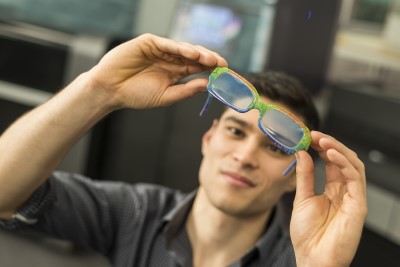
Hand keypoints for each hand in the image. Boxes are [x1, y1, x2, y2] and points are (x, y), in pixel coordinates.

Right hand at [89, 33, 227, 109]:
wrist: (111, 90)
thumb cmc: (135, 95)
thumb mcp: (165, 96)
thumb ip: (185, 91)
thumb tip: (207, 85)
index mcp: (176, 72)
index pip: (198, 67)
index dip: (211, 69)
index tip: (225, 73)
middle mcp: (171, 59)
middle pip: (195, 56)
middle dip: (209, 59)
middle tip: (222, 64)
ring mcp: (161, 50)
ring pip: (184, 49)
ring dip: (198, 53)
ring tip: (211, 59)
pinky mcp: (149, 43)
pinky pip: (168, 44)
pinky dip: (180, 48)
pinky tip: (193, 53)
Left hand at [290, 131, 366, 266]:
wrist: (312, 258)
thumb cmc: (307, 235)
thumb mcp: (302, 198)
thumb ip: (305, 175)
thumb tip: (302, 153)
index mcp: (333, 189)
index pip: (332, 161)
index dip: (322, 147)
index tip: (308, 136)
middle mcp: (345, 191)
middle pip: (344, 160)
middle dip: (329, 144)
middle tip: (314, 134)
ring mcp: (353, 197)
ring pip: (353, 164)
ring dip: (337, 149)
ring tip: (321, 140)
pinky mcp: (358, 205)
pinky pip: (355, 178)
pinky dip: (344, 163)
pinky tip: (330, 153)